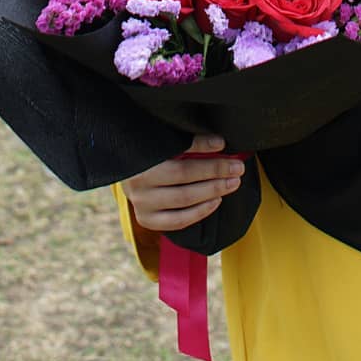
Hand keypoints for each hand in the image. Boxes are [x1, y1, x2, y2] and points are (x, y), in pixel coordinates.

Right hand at [121, 135, 245, 232]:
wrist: (122, 163)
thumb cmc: (148, 147)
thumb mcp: (165, 138)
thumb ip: (190, 141)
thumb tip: (220, 143)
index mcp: (142, 163)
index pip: (184, 168)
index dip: (211, 164)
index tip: (231, 156)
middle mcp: (139, 187)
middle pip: (186, 187)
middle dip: (216, 178)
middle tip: (238, 170)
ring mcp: (141, 205)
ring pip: (184, 204)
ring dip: (212, 194)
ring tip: (231, 184)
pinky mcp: (145, 219)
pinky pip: (177, 221)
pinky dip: (199, 212)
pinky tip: (215, 201)